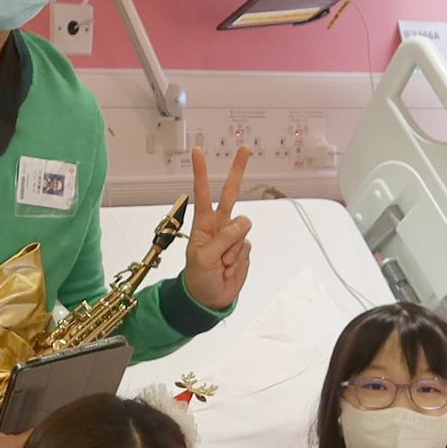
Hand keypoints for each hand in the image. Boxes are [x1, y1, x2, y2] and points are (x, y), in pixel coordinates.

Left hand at [179, 146, 252, 310]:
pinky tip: (230, 267)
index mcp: (203, 223)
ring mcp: (233, 236)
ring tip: (222, 263)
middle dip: (238, 170)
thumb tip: (243, 222)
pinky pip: (247, 246)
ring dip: (233, 249)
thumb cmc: (199, 278)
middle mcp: (219, 224)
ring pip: (243, 229)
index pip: (202, 193)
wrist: (210, 299)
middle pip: (231, 193)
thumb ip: (223, 238)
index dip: (201, 173)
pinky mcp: (244, 248)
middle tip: (245, 148)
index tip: (198, 152)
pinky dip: (239, 259)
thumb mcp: (204, 258)